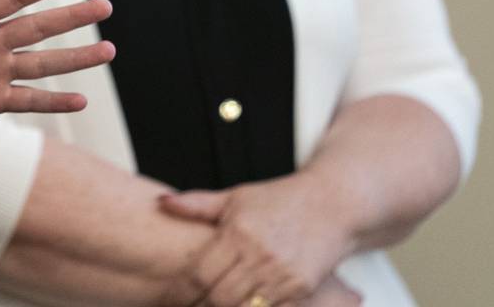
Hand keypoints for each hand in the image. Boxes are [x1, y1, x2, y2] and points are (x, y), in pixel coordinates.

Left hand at [157, 172, 354, 306]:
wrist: (332, 204)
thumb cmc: (279, 200)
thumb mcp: (236, 197)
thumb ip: (197, 204)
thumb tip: (161, 201)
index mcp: (237, 232)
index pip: (200, 274)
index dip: (181, 292)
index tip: (168, 298)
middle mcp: (259, 256)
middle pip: (219, 298)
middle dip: (201, 305)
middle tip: (188, 304)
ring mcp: (282, 275)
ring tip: (211, 304)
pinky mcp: (301, 289)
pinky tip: (244, 304)